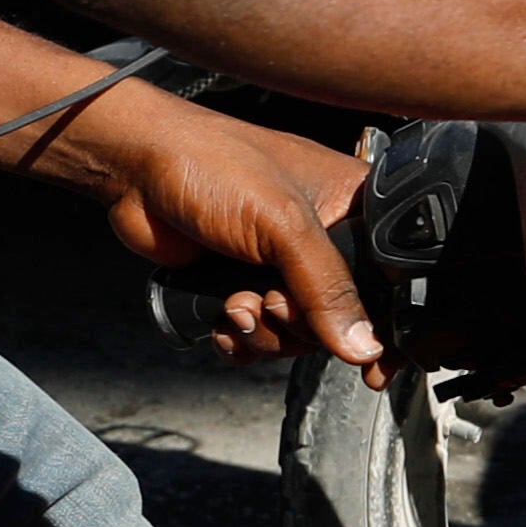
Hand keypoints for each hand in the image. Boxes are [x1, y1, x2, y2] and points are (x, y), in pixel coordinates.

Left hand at [68, 94, 384, 377]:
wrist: (136, 169)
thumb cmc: (213, 163)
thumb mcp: (283, 223)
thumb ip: (327, 287)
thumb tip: (364, 347)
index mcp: (352, 208)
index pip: (389, 279)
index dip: (382, 325)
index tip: (375, 363)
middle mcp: (323, 240)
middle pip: (341, 320)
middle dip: (301, 325)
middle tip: (273, 302)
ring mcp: (280, 265)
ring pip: (296, 334)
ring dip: (265, 332)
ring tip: (238, 303)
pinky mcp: (241, 284)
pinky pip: (258, 336)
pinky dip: (240, 338)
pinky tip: (223, 318)